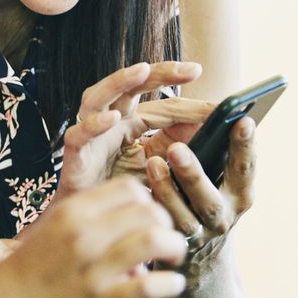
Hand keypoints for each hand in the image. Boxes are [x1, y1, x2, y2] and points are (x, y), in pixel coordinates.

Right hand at [0, 177, 187, 297]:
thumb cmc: (25, 273)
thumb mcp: (52, 232)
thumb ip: (89, 223)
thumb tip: (128, 226)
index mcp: (71, 212)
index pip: (129, 188)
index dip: (147, 202)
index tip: (147, 219)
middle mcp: (83, 234)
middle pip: (149, 209)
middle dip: (167, 224)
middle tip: (165, 241)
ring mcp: (93, 268)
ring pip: (156, 239)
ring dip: (174, 248)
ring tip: (173, 260)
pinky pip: (152, 285)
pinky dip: (171, 284)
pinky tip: (171, 286)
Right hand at [59, 62, 210, 194]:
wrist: (92, 228)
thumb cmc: (122, 195)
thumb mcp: (158, 171)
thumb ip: (177, 150)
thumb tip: (215, 133)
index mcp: (132, 125)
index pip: (163, 107)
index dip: (191, 105)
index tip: (223, 106)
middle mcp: (110, 124)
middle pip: (131, 88)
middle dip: (160, 74)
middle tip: (192, 69)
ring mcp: (90, 137)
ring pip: (97, 97)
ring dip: (119, 82)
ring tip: (142, 70)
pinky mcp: (74, 156)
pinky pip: (79, 134)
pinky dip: (94, 124)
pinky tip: (112, 118)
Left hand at [145, 117, 255, 284]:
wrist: (199, 261)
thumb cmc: (204, 200)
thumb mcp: (216, 178)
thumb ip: (213, 152)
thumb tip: (205, 111)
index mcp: (240, 194)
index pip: (246, 169)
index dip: (246, 147)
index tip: (243, 120)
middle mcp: (223, 218)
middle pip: (211, 201)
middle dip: (194, 174)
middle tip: (175, 148)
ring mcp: (198, 237)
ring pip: (182, 218)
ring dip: (165, 191)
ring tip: (151, 163)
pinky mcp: (173, 249)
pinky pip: (159, 229)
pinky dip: (149, 208)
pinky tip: (136, 189)